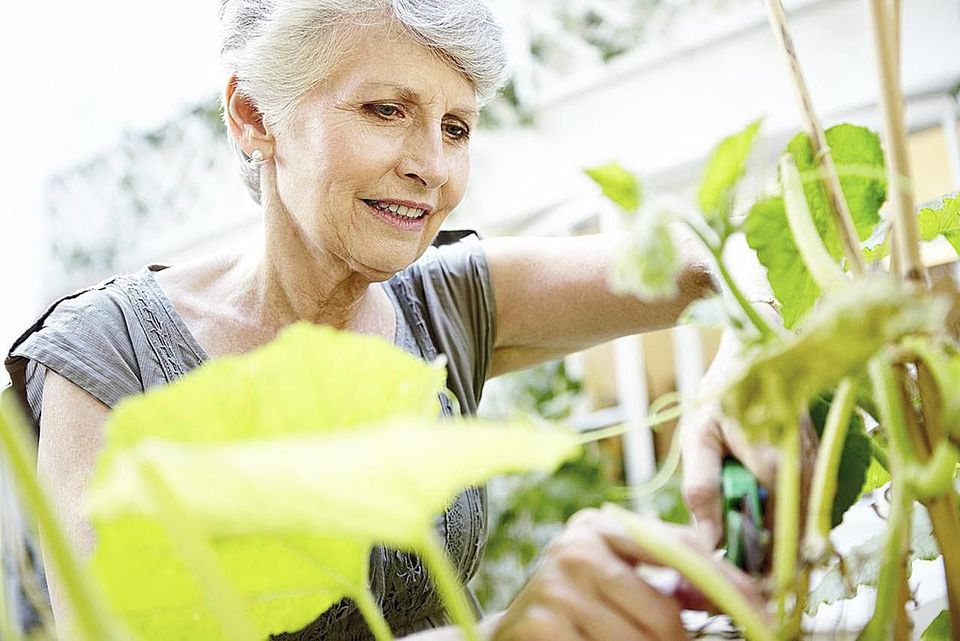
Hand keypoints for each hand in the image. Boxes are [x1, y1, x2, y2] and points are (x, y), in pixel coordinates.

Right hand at [491, 508, 765, 640]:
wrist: (513, 630)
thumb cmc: (578, 600)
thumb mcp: (621, 574)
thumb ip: (672, 577)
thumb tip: (739, 595)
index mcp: (601, 527)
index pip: (681, 553)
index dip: (729, 588)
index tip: (765, 617)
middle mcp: (575, 549)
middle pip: (663, 616)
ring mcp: (554, 588)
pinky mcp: (541, 625)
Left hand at [679, 328, 815, 548]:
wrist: (755, 356)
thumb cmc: (720, 395)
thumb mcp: (698, 437)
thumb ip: (702, 489)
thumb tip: (710, 541)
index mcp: (773, 455)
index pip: (777, 523)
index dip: (761, 553)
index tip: (742, 571)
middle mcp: (804, 463)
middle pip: (797, 528)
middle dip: (774, 552)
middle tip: (746, 567)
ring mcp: (816, 462)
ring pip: (806, 519)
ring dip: (783, 537)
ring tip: (753, 547)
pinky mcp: (818, 462)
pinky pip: (809, 503)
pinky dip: (791, 519)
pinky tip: (767, 522)